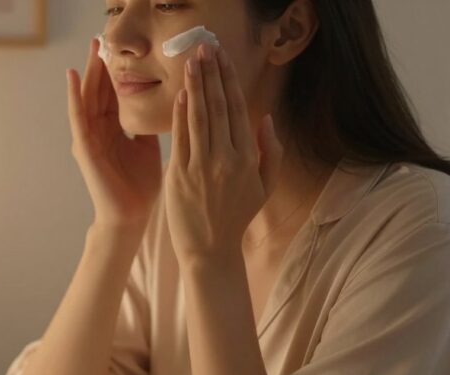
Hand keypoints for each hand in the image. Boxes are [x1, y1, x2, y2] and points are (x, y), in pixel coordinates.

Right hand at [67, 38, 161, 228]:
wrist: (131, 216)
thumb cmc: (140, 186)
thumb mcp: (148, 147)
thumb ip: (146, 125)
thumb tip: (162, 102)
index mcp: (114, 130)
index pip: (113, 94)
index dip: (115, 72)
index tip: (120, 49)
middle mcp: (98, 131)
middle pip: (98, 91)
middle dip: (100, 66)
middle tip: (101, 38)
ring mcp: (88, 138)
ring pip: (87, 98)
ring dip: (87, 73)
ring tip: (90, 49)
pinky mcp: (84, 147)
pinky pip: (78, 117)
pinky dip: (75, 96)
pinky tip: (74, 76)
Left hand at [165, 43, 282, 263]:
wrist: (210, 250)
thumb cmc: (236, 217)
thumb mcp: (263, 187)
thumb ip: (270, 151)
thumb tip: (266, 118)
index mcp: (248, 159)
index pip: (237, 110)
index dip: (229, 81)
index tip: (223, 59)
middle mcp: (226, 159)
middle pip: (218, 107)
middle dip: (211, 74)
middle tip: (204, 49)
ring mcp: (202, 167)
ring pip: (199, 118)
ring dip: (195, 86)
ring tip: (191, 62)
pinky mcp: (180, 175)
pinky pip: (181, 138)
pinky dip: (180, 115)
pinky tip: (180, 94)